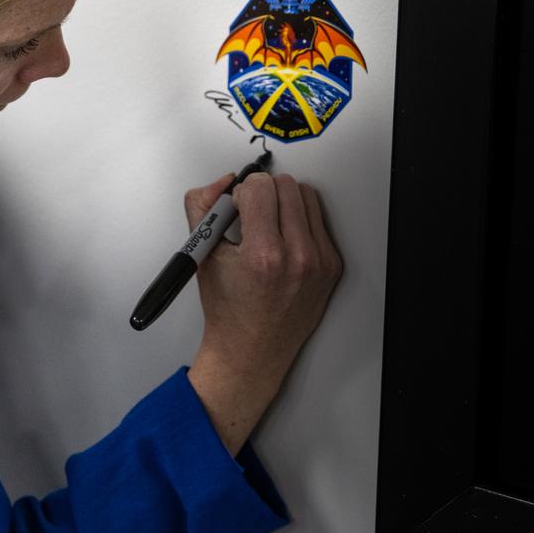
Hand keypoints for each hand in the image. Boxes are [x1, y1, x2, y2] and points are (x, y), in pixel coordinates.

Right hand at [183, 171, 342, 454]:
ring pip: (307, 196)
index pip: (260, 187)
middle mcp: (298, 257)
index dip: (241, 192)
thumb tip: (224, 181)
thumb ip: (202, 207)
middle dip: (263, 193)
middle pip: (286, 186)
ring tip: (267, 226)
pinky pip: (319, 220)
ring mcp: (320, 262)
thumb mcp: (200, 255)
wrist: (251, 351)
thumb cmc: (226, 309)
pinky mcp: (332, 266)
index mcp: (263, 255)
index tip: (235, 208)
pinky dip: (299, 221)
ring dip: (284, 202)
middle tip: (250, 215)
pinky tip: (282, 240)